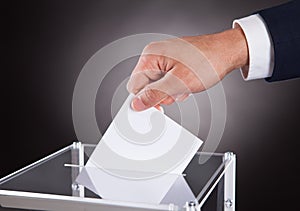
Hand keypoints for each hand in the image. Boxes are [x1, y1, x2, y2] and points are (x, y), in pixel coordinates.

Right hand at [127, 27, 247, 110]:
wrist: (228, 52)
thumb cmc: (207, 61)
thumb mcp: (178, 83)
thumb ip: (154, 94)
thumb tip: (136, 103)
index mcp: (151, 56)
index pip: (135, 85)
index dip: (144, 99)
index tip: (155, 107)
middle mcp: (155, 55)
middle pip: (146, 86)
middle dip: (160, 95)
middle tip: (175, 94)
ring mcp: (164, 59)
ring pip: (158, 86)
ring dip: (170, 92)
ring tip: (185, 87)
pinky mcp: (173, 63)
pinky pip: (167, 81)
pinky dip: (176, 87)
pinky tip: (187, 85)